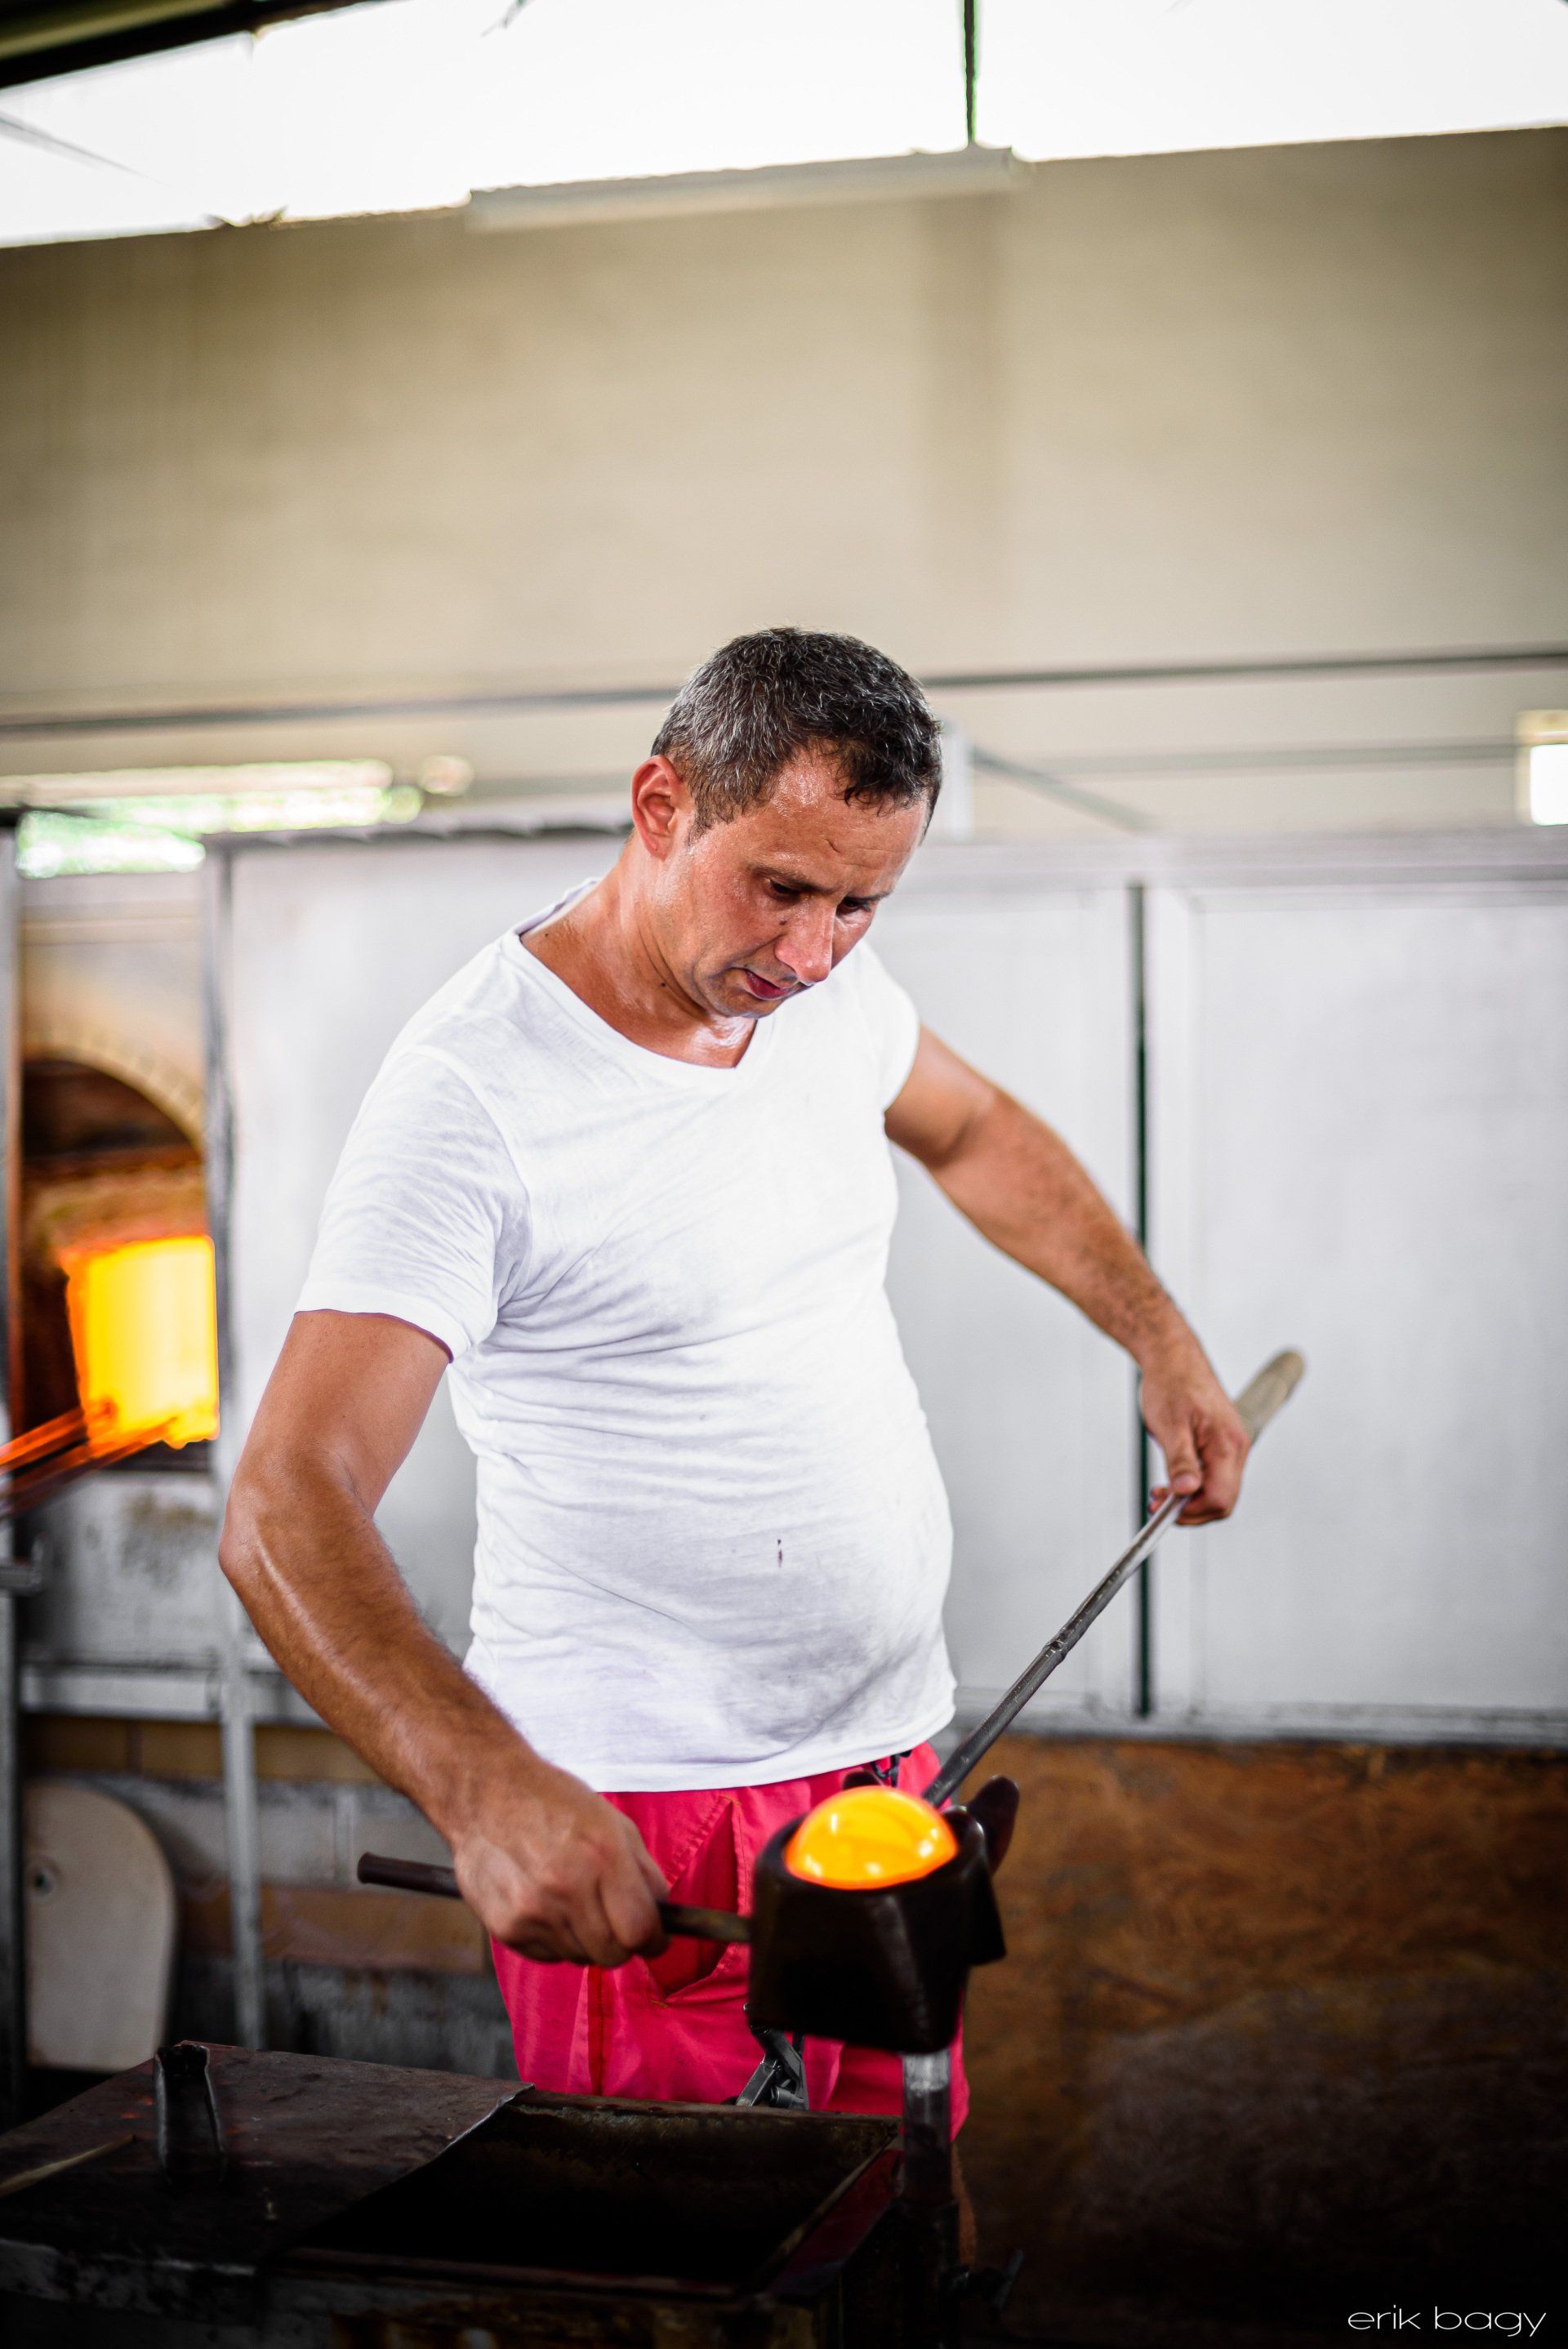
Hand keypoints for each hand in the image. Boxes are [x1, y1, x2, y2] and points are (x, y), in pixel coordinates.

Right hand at [451, 1760, 669, 1966]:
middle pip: (612, 1954)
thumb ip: (643, 1871)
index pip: (640, 1931)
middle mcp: (568, 1888)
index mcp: (602, 1856)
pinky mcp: (506, 1927)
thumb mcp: (612, 1822)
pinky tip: (545, 1904)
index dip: (654, 1940)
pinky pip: (547, 1955)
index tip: (654, 1938)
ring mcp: (533, 1911)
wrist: (485, 1793)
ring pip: (580, 1957)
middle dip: (622, 1943)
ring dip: (586, 1939)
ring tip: (572, 1901)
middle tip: (614, 1922)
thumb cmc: (552, 1802)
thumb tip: (662, 1916)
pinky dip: (555, 1939)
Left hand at [1140, 1342, 1249, 1524]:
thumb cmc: (1170, 1384)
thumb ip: (1180, 1461)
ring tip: (1159, 1491)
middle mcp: (1235, 1448)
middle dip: (1190, 1509)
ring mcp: (1230, 1446)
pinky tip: (1172, 1478)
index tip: (1163, 1510)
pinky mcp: (1221, 1443)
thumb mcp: (1169, 1425)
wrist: (1173, 1356)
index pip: (1220, 1499)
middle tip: (1156, 1502)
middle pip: (1222, 1499)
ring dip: (1190, 1497)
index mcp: (1227, 1445)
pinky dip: (1193, 1484)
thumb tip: (1185, 1491)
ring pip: (1217, 1489)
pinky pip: (1213, 1475)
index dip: (1192, 1512)